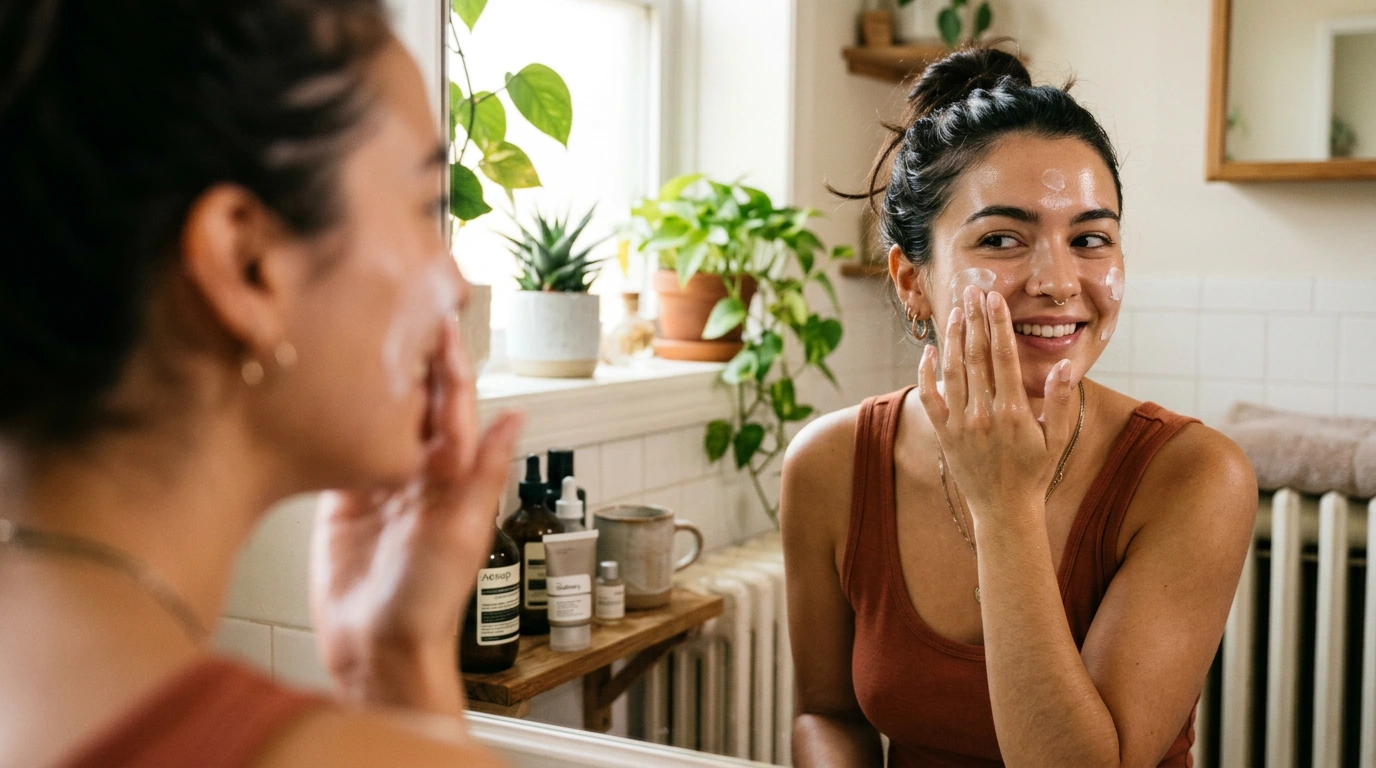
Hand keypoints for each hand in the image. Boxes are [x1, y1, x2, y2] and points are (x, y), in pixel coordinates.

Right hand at [310, 318, 522, 714]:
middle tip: (392, 296)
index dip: (447, 355)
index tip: (438, 309)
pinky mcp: (341, 496)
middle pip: (413, 395)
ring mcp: (379, 479)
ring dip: (371, 371)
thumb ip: (484, 473)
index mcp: (454, 472)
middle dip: (406, 349)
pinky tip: (326, 382)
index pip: (452, 399)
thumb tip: (519, 417)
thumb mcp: (463, 532)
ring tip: (358, 323)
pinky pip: (342, 442)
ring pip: (377, 412)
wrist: (378, 648)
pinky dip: (337, 412)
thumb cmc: (430, 603)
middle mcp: (419, 469)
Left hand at [914, 285, 1078, 524]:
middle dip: (974, 320)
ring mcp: (960, 424)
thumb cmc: (1035, 472)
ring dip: (953, 338)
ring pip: (952, 371)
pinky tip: (929, 351)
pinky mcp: (944, 434)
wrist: (1004, 509)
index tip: (994, 299)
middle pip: (976, 356)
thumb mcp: (1057, 439)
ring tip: (956, 311)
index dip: (998, 324)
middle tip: (972, 290)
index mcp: (1014, 412)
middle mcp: (983, 414)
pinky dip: (926, 373)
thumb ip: (1061, 401)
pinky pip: (930, 397)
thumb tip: (1064, 365)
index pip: (1003, 356)